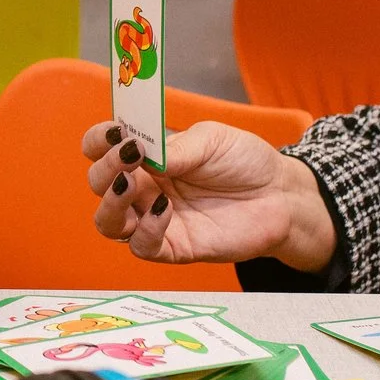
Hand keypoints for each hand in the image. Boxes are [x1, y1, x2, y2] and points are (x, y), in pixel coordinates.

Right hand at [83, 119, 336, 270]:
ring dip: (111, 202)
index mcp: (146, 157)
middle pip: (99, 183)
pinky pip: (142, 247)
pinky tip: (164, 210)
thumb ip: (176, 148)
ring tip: (130, 184)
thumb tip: (141, 153)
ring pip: (108, 221)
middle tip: (129, 155)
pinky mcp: (174, 247)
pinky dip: (145, 230)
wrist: (281, 196)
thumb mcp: (212, 139)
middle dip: (105, 168)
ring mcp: (155, 219)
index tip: (112, 132)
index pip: (101, 149)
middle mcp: (144, 188)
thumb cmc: (245, 162)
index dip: (97, 141)